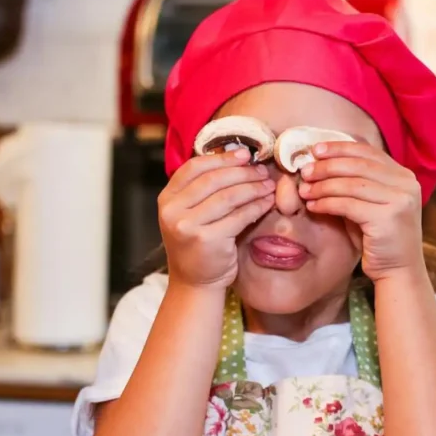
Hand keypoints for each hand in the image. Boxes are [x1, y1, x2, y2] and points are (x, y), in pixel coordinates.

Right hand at [158, 148, 275, 288]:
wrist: (195, 282)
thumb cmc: (198, 243)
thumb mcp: (190, 213)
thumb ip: (203, 189)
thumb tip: (236, 157)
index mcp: (167, 199)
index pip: (194, 168)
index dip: (221, 158)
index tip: (244, 154)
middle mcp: (172, 211)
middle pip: (213, 180)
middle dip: (242, 172)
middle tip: (262, 170)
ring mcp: (188, 226)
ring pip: (228, 197)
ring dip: (253, 188)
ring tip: (268, 185)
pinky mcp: (208, 240)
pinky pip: (239, 216)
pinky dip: (256, 206)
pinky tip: (267, 202)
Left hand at [298, 141, 423, 281]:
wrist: (398, 271)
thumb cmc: (378, 238)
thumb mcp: (369, 205)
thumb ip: (353, 184)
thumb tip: (320, 163)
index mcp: (404, 176)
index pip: (368, 151)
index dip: (340, 148)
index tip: (316, 150)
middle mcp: (406, 184)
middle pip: (358, 164)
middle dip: (327, 166)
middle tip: (305, 171)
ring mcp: (400, 200)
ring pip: (351, 184)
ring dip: (323, 186)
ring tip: (304, 190)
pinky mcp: (388, 218)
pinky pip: (348, 205)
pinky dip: (327, 203)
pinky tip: (314, 206)